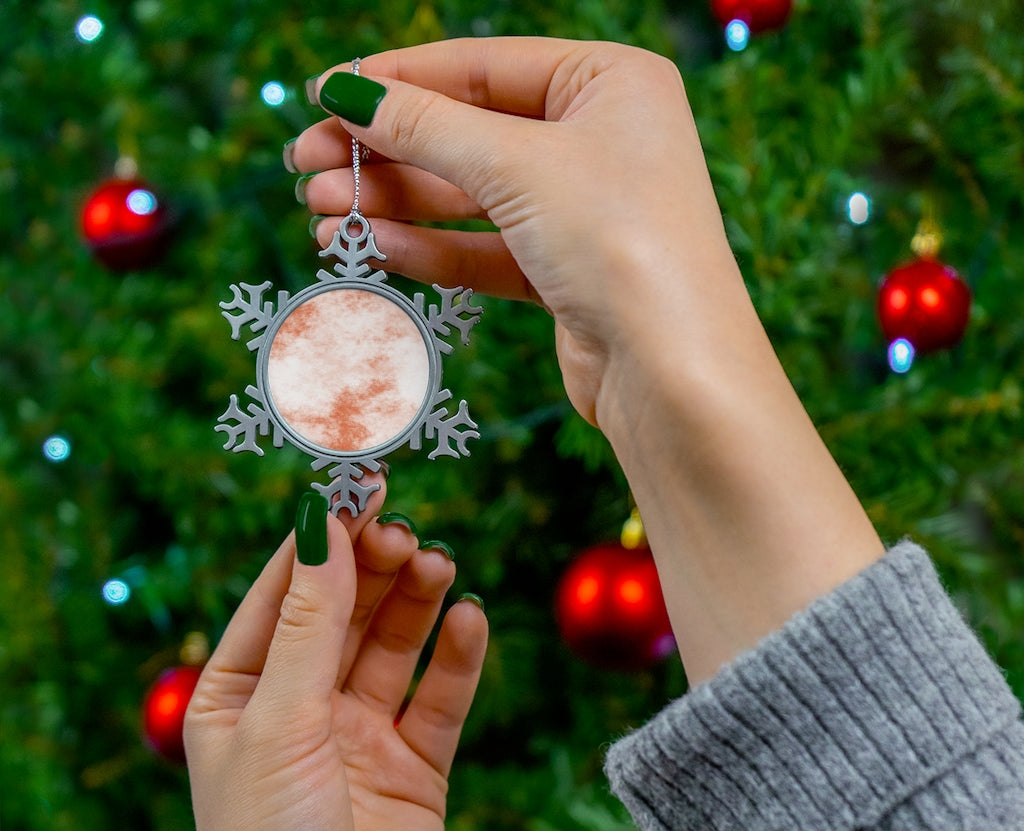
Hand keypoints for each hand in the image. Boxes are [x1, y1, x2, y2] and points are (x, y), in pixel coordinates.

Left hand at [185, 492, 487, 830]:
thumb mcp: (279, 722)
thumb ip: (310, 622)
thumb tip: (322, 522)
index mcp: (241, 693)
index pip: (284, 593)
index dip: (321, 537)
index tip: (358, 485)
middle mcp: (300, 708)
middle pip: (345, 611)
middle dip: (374, 566)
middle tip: (405, 532)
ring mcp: (360, 736)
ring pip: (394, 645)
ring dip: (417, 601)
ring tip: (440, 565)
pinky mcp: (415, 767)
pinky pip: (440, 696)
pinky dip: (458, 657)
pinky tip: (471, 620)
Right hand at [290, 38, 882, 684]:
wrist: (672, 372)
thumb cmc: (620, 242)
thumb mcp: (516, 166)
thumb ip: (425, 127)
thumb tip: (346, 92)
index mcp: (609, 82)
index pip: (482, 66)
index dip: (398, 80)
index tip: (324, 95)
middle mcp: (599, 140)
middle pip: (468, 134)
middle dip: (385, 152)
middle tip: (306, 165)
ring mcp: (582, 211)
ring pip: (470, 197)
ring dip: (394, 203)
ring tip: (320, 212)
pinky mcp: (565, 273)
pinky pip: (484, 249)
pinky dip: (430, 247)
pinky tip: (372, 244)